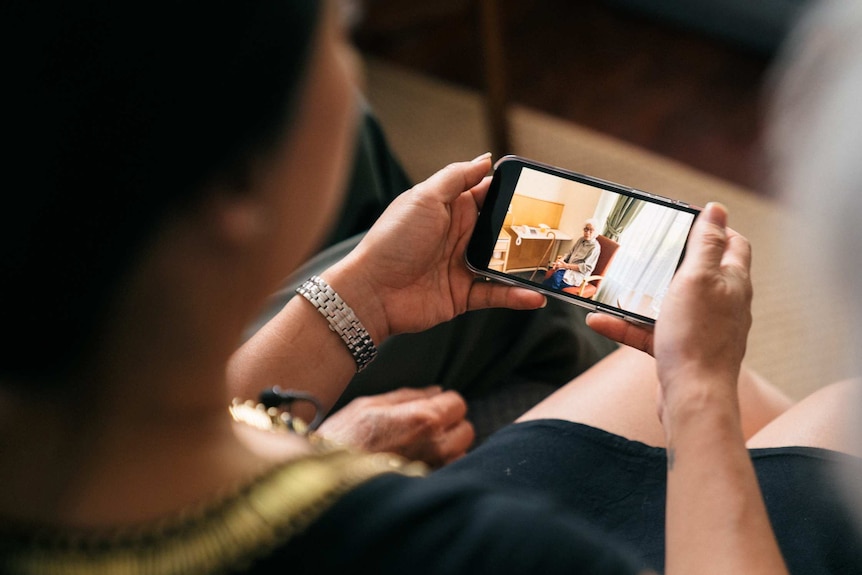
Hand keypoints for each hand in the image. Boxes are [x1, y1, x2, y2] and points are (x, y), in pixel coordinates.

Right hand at [315, 386, 474, 467]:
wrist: (329, 478)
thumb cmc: (345, 438)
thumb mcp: (371, 404)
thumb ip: (409, 396)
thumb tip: (436, 391)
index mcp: (424, 418)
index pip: (458, 403)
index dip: (444, 402)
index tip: (429, 406)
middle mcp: (436, 446)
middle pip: (466, 429)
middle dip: (450, 424)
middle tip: (424, 426)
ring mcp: (434, 470)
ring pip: (460, 452)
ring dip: (447, 447)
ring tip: (419, 446)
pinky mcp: (428, 487)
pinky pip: (448, 471)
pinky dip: (440, 465)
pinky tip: (417, 462)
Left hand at [328, 155, 545, 341]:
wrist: (372, 291)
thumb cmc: (392, 240)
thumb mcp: (424, 198)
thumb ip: (456, 177)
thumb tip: (486, 158)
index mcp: (450, 208)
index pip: (487, 194)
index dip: (511, 190)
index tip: (539, 188)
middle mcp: (459, 235)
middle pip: (501, 229)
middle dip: (527, 229)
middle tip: (555, 228)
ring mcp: (462, 266)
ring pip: (504, 263)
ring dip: (526, 265)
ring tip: (553, 263)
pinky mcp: (463, 295)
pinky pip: (496, 294)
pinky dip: (516, 296)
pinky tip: (536, 296)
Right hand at [586, 202, 751, 408]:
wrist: (692, 398)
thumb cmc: (697, 337)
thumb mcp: (696, 278)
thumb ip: (705, 242)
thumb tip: (716, 208)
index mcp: (731, 281)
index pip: (732, 243)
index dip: (712, 227)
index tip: (682, 219)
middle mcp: (721, 304)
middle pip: (698, 271)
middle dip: (668, 259)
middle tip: (643, 249)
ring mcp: (701, 328)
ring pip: (667, 302)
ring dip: (638, 294)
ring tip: (612, 284)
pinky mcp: (680, 351)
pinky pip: (649, 332)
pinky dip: (625, 325)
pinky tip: (598, 320)